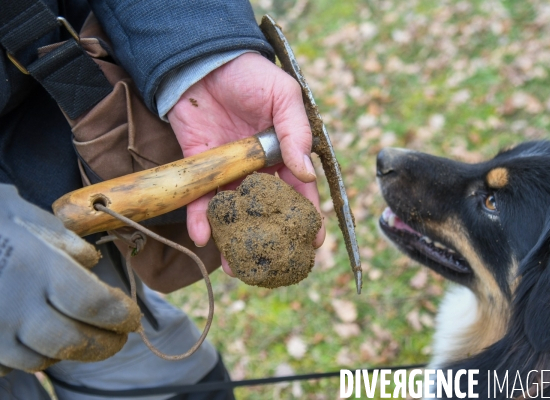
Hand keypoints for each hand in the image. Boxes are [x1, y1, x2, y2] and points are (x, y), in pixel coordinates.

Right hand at [0, 184, 140, 375]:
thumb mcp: (31, 218)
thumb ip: (67, 242)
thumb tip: (91, 263)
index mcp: (37, 267)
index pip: (94, 303)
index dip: (120, 315)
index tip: (132, 317)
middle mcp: (15, 304)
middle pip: (73, 341)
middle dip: (105, 344)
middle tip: (119, 338)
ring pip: (40, 359)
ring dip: (68, 351)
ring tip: (80, 335)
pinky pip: (8, 365)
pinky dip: (29, 355)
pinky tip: (39, 339)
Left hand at [168, 53, 325, 274]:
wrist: (203, 61)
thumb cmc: (251, 75)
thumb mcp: (284, 97)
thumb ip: (296, 133)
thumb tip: (307, 173)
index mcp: (284, 154)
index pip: (300, 192)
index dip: (308, 218)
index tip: (313, 244)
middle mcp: (258, 169)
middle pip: (267, 212)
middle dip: (270, 239)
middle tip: (272, 266)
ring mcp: (229, 171)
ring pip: (235, 214)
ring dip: (234, 241)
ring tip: (237, 267)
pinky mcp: (201, 169)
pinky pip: (201, 199)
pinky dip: (202, 219)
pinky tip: (204, 237)